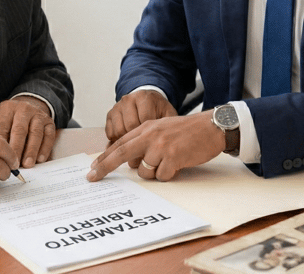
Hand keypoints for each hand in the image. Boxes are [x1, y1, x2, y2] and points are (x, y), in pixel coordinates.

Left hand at [0, 96, 55, 167]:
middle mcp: (23, 109)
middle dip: (17, 149)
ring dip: (31, 150)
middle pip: (20, 130)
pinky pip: (49, 136)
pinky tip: (40, 159)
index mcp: (7, 108)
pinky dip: (45, 148)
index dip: (2, 144)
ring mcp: (38, 115)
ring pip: (36, 133)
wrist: (27, 109)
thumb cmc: (8, 120)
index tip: (0, 160)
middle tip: (14, 164)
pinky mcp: (49, 122)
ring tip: (27, 164)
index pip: (3, 126)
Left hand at [87, 110, 223, 181]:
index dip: (105, 156)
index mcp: (146, 127)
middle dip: (105, 167)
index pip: (120, 143)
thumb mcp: (161, 129)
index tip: (93, 168)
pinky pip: (162, 176)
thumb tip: (128, 159)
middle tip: (93, 177)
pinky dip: (168, 174)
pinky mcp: (173, 157)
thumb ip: (144, 140)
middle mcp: (150, 135)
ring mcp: (161, 146)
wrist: (210, 127)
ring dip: (154, 172)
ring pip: (144, 171)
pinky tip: (178, 164)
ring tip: (169, 161)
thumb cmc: (186, 131)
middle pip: (121, 153)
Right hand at [105, 89, 177, 141]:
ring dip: (128, 142)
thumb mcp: (168, 115)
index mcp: (144, 97)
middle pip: (130, 126)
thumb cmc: (159, 110)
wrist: (149, 101)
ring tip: (137, 144)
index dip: (150, 135)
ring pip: (119, 131)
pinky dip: (118, 141)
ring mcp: (117, 106)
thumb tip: (158, 148)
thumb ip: (164, 129)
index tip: (155, 143)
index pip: (144, 120)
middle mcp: (128, 99)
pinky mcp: (109, 114)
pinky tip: (128, 141)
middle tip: (146, 148)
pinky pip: (110, 133)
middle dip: (138, 140)